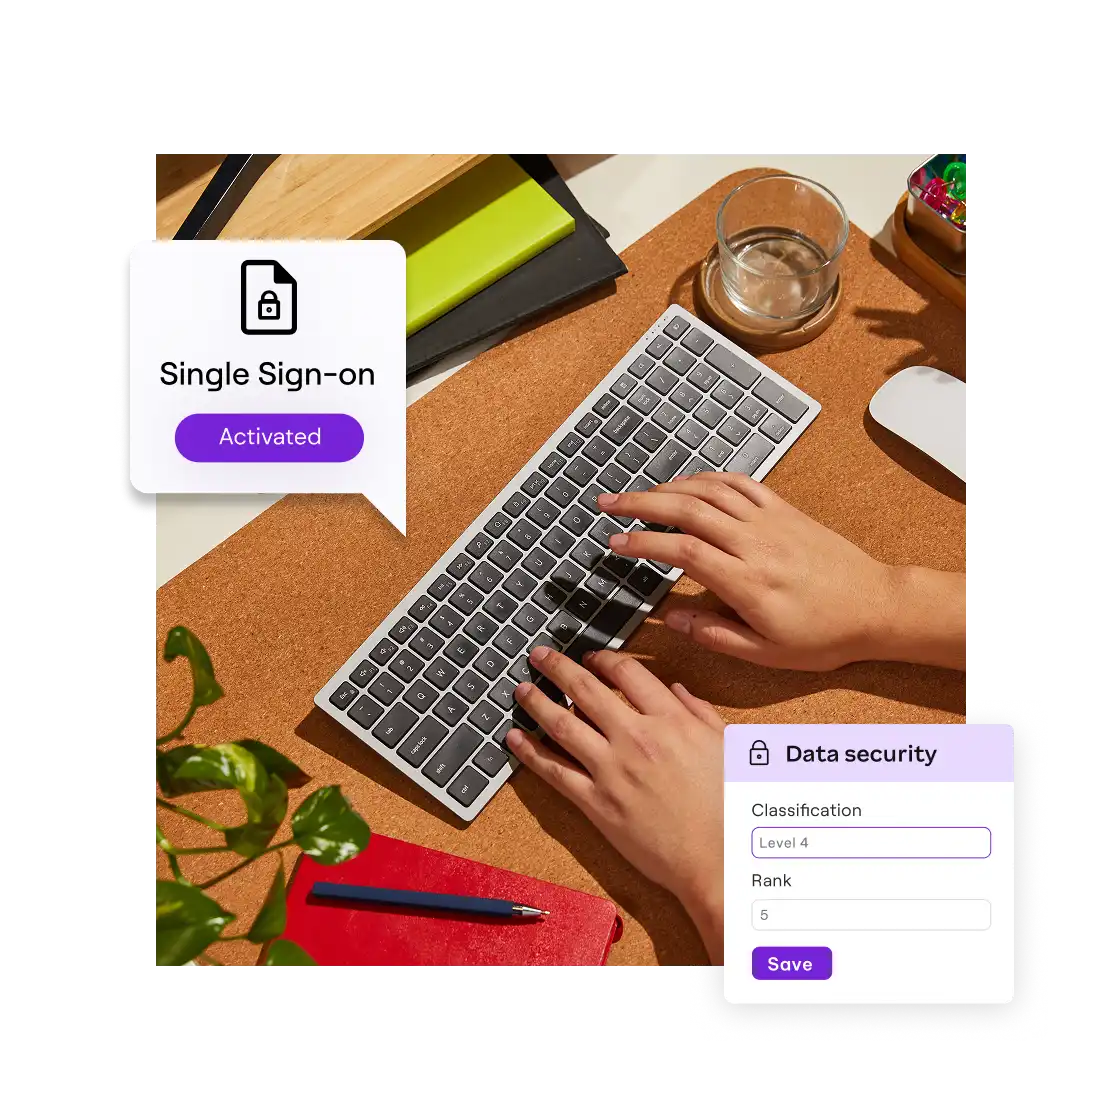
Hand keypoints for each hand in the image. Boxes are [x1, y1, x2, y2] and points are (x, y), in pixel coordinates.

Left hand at [505, 644, 725, 962]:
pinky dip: (531, 752)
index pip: (626, 673)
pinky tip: (515, 739)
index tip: (590, 656)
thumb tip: (678, 690)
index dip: (603, 658)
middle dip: (558, 668)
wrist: (720, 857)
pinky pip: (556, 772)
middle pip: (586, 689)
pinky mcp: (598, 803)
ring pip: (563, 725)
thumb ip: (699, 713)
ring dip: (537, 702)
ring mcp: (613, 770)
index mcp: (671, 719)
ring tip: (522, 689)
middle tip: (540, 656)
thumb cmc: (731, 805)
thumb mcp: (727, 746)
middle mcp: (637, 738)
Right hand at [597, 472, 965, 671]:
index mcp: (748, 582)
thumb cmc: (823, 636)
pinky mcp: (784, 511)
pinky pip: (741, 484)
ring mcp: (771, 522)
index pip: (684, 552)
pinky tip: (687, 483)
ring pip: (711, 491)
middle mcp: (756, 543)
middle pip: (688, 510)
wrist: (876, 607)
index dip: (645, 544)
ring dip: (669, 486)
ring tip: (637, 493)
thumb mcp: (767, 653)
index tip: (616, 543)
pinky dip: (708, 478)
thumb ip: (715, 635)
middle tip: (608, 503)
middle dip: (642, 503)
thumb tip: (673, 619)